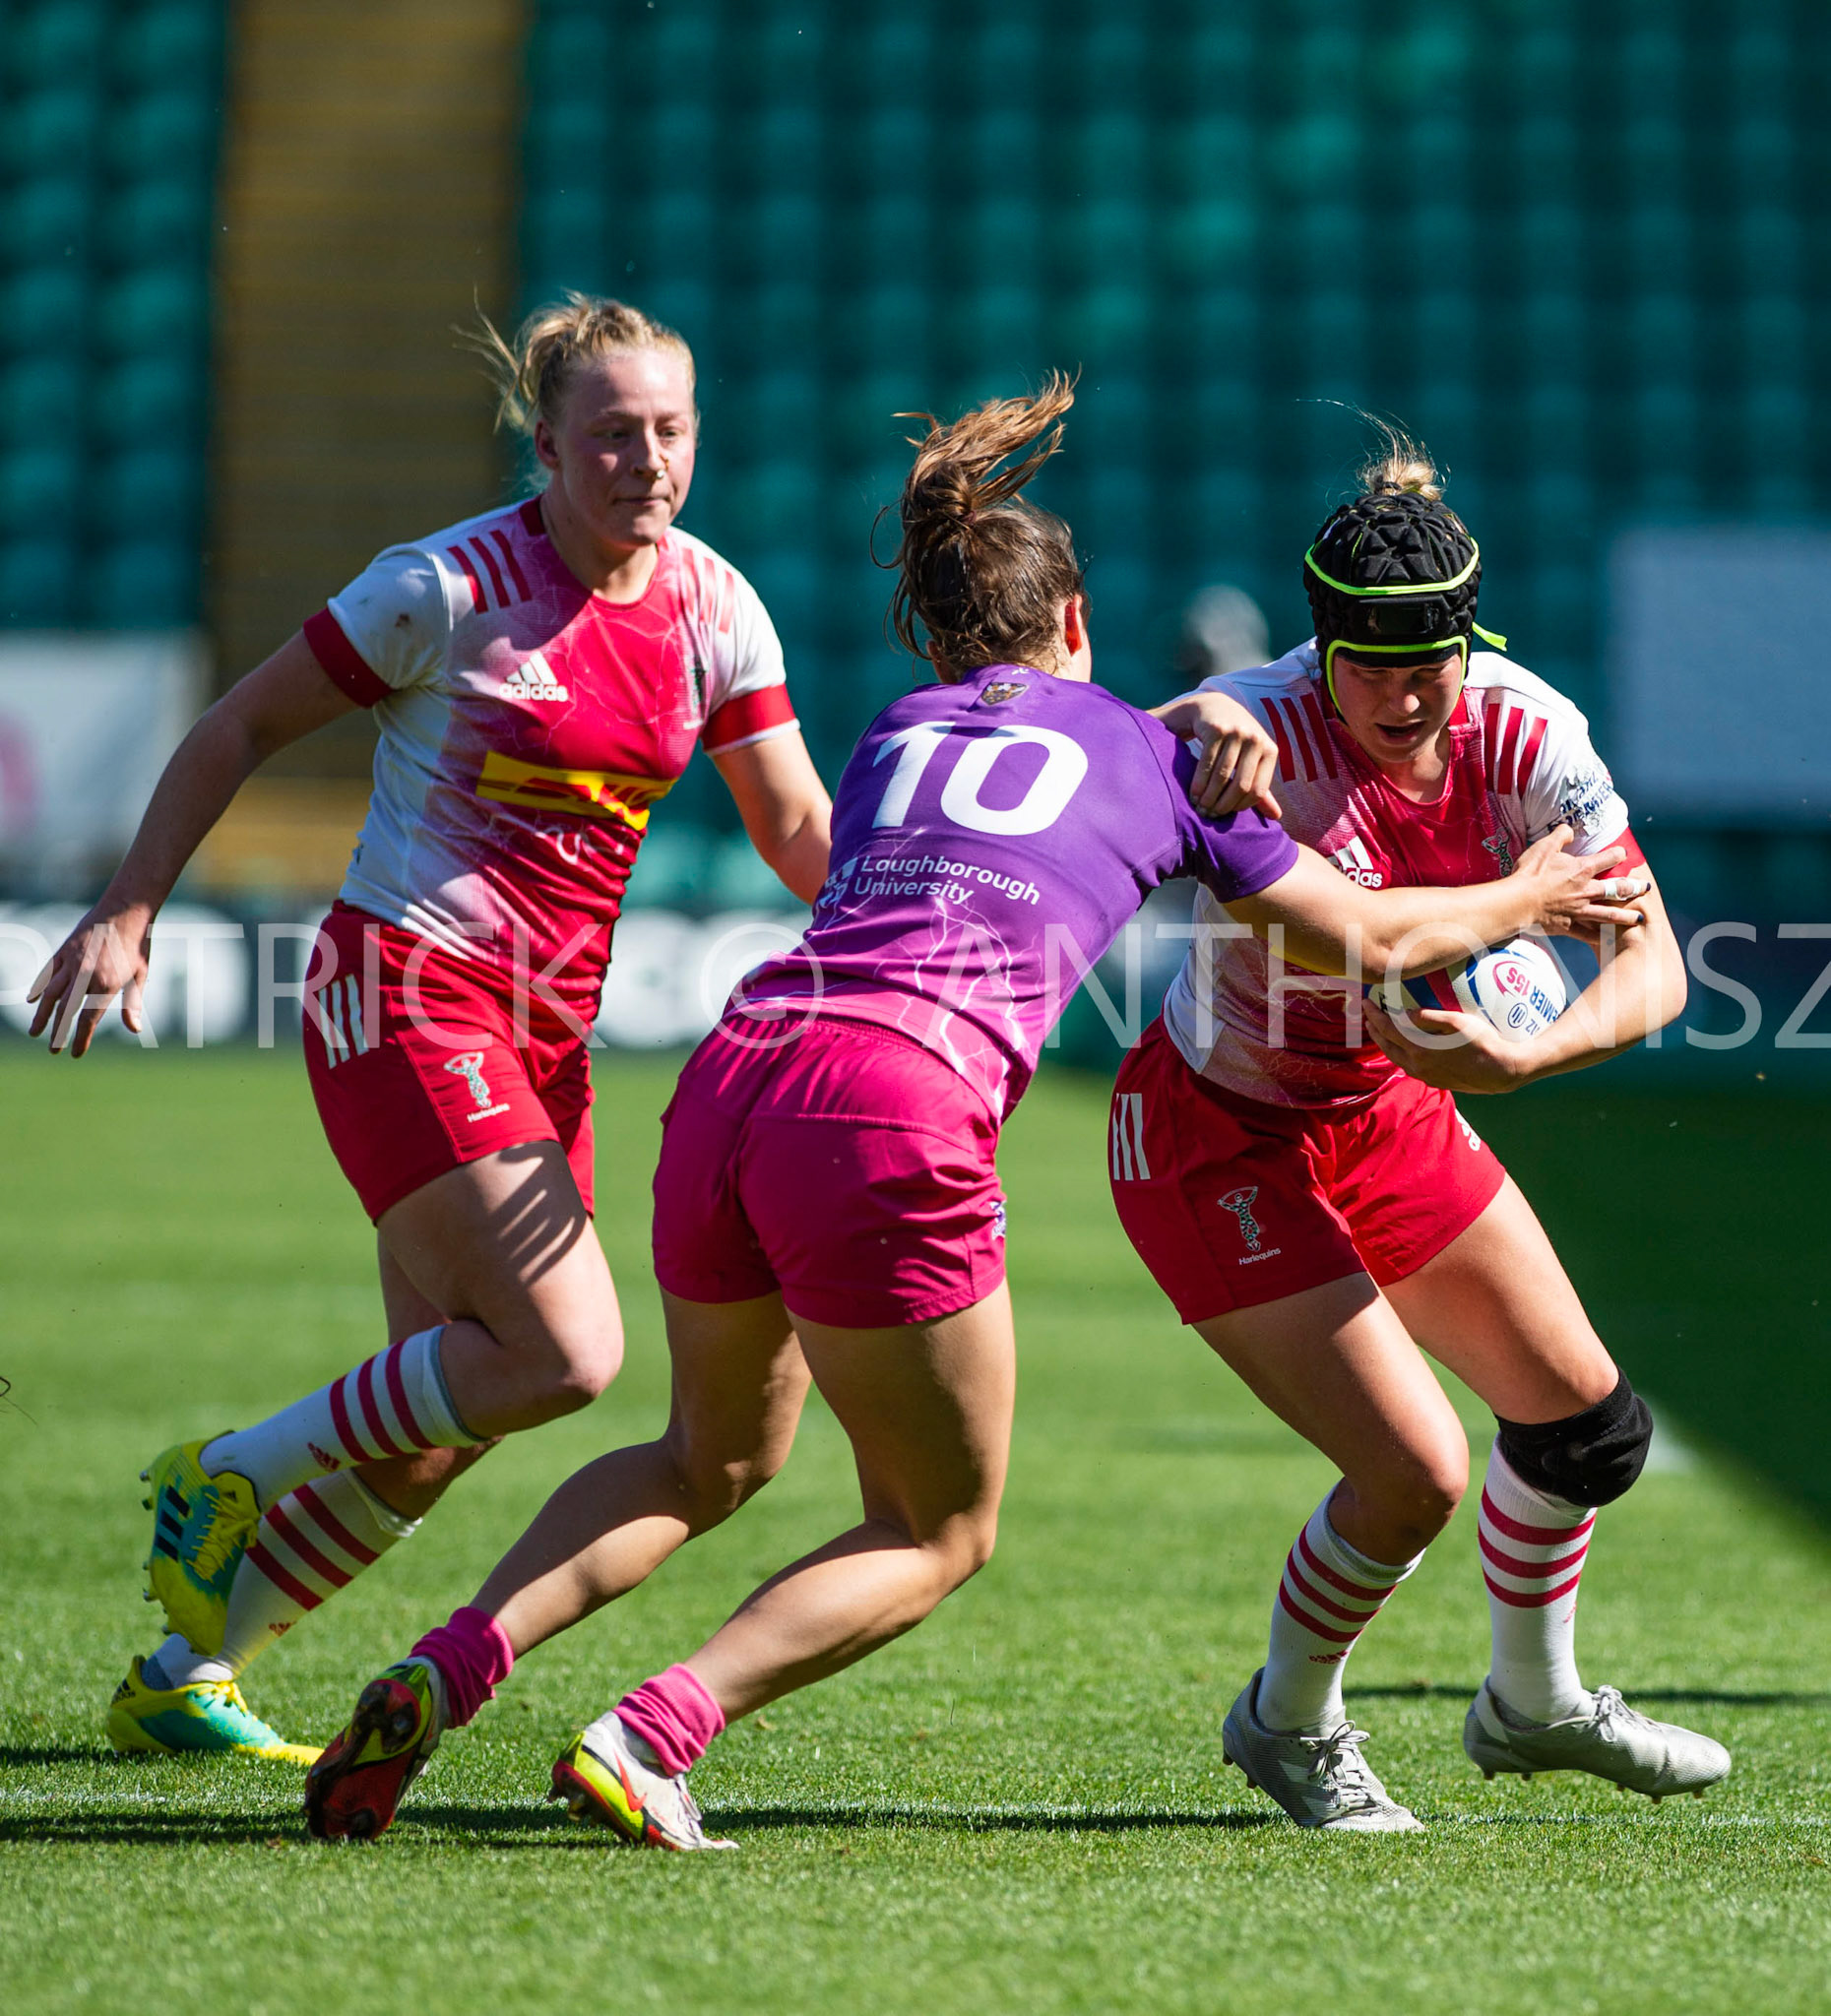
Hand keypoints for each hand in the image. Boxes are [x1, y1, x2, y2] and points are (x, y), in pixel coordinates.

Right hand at [26, 907, 153, 1055]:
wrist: (125, 909)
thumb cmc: (137, 943)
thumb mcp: (141, 974)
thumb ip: (133, 1003)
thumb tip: (134, 1029)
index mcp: (107, 984)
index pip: (88, 1019)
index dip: (81, 1039)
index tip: (75, 1054)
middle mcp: (85, 975)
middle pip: (65, 1010)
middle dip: (58, 1033)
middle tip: (53, 1051)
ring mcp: (71, 962)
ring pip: (50, 994)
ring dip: (42, 1015)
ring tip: (35, 1032)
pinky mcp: (64, 951)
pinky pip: (47, 974)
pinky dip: (39, 989)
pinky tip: (34, 1002)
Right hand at [1170, 691, 1281, 818]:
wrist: (1212, 707)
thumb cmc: (1234, 739)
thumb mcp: (1251, 760)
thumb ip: (1260, 786)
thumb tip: (1276, 817)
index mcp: (1270, 750)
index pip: (1258, 790)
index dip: (1240, 807)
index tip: (1225, 814)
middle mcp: (1256, 739)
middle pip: (1241, 785)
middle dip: (1223, 805)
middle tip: (1209, 815)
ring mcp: (1237, 732)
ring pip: (1222, 776)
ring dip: (1208, 796)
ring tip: (1199, 807)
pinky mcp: (1216, 729)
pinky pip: (1207, 764)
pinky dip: (1199, 783)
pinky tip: (1193, 793)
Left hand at [1363, 998, 1535, 1094]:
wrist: (1502, 1071)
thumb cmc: (1484, 1042)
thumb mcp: (1458, 1022)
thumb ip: (1429, 1017)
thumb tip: (1405, 1013)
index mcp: (1420, 1050)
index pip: (1388, 1029)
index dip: (1375, 1015)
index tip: (1367, 1002)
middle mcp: (1418, 1066)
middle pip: (1387, 1046)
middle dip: (1375, 1030)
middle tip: (1368, 1016)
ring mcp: (1426, 1076)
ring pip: (1397, 1058)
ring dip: (1385, 1043)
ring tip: (1381, 1031)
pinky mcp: (1436, 1081)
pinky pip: (1409, 1066)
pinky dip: (1400, 1053)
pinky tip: (1404, 1047)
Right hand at [1513, 826, 1647, 935]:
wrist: (1517, 903)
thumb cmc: (1529, 873)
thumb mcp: (1543, 847)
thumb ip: (1560, 836)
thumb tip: (1569, 829)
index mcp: (1582, 869)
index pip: (1609, 858)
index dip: (1618, 854)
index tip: (1623, 854)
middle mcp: (1586, 891)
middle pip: (1617, 889)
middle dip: (1634, 887)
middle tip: (1645, 888)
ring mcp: (1580, 911)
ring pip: (1609, 914)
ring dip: (1626, 916)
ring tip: (1639, 918)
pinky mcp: (1569, 927)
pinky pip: (1589, 934)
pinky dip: (1600, 938)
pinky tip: (1608, 939)